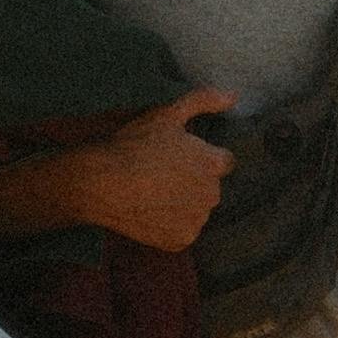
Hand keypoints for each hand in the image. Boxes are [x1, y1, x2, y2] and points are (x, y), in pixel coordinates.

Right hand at [65, 88, 236, 251]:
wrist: (102, 183)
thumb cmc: (134, 144)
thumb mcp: (167, 113)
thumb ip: (203, 101)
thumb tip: (234, 96)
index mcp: (214, 164)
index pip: (224, 162)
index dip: (202, 158)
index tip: (181, 158)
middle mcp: (212, 195)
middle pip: (209, 188)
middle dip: (193, 181)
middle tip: (162, 174)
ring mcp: (197, 221)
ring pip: (196, 211)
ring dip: (183, 204)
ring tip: (153, 194)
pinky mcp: (181, 241)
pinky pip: (181, 232)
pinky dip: (169, 226)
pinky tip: (150, 213)